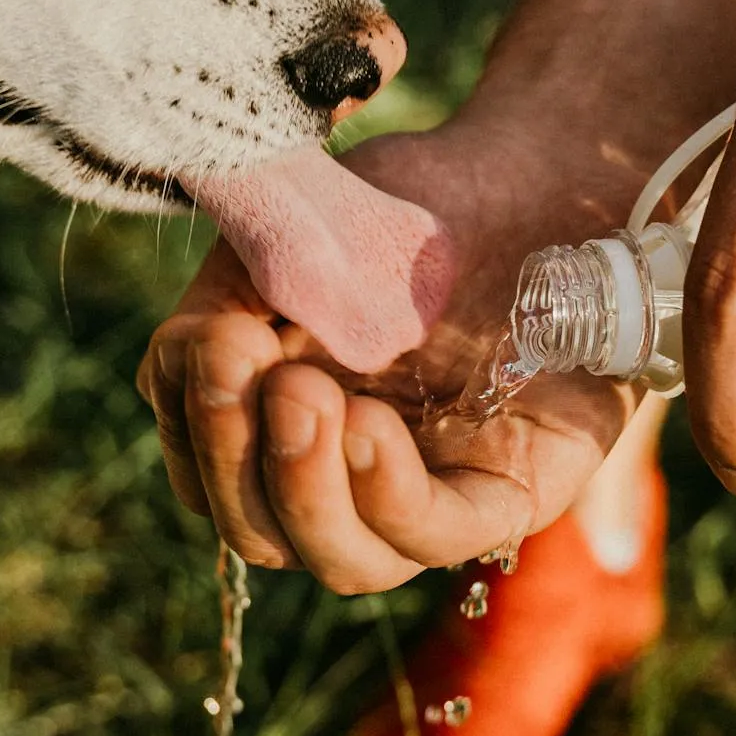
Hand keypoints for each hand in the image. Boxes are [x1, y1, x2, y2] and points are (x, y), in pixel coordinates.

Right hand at [136, 108, 646, 591]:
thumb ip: (234, 288)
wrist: (542, 176)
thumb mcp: (302, 230)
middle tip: (240, 361)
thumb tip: (193, 353)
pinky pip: (438, 537)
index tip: (206, 339)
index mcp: (283, 419)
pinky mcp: (507, 493)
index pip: (208, 471)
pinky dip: (387, 494)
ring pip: (342, 559)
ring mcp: (428, 493)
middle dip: (234, 456)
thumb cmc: (415, 205)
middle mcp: (349, 473)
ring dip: (303, 487)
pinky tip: (366, 427)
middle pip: (259, 528)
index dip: (192, 423)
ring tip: (306, 397)